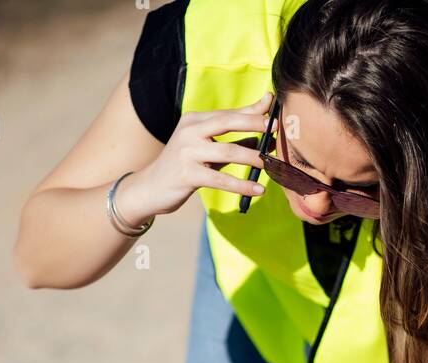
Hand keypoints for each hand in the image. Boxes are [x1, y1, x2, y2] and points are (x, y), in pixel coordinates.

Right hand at [117, 92, 272, 222]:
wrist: (149, 188)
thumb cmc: (185, 167)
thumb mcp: (208, 149)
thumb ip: (234, 138)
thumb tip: (266, 132)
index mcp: (195, 120)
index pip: (229, 113)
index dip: (253, 112)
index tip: (274, 108)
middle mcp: (190, 130)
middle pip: (228, 122)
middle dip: (254, 124)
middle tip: (277, 130)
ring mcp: (187, 152)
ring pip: (228, 152)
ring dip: (253, 158)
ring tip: (271, 164)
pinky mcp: (187, 175)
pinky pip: (221, 180)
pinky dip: (242, 185)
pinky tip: (258, 190)